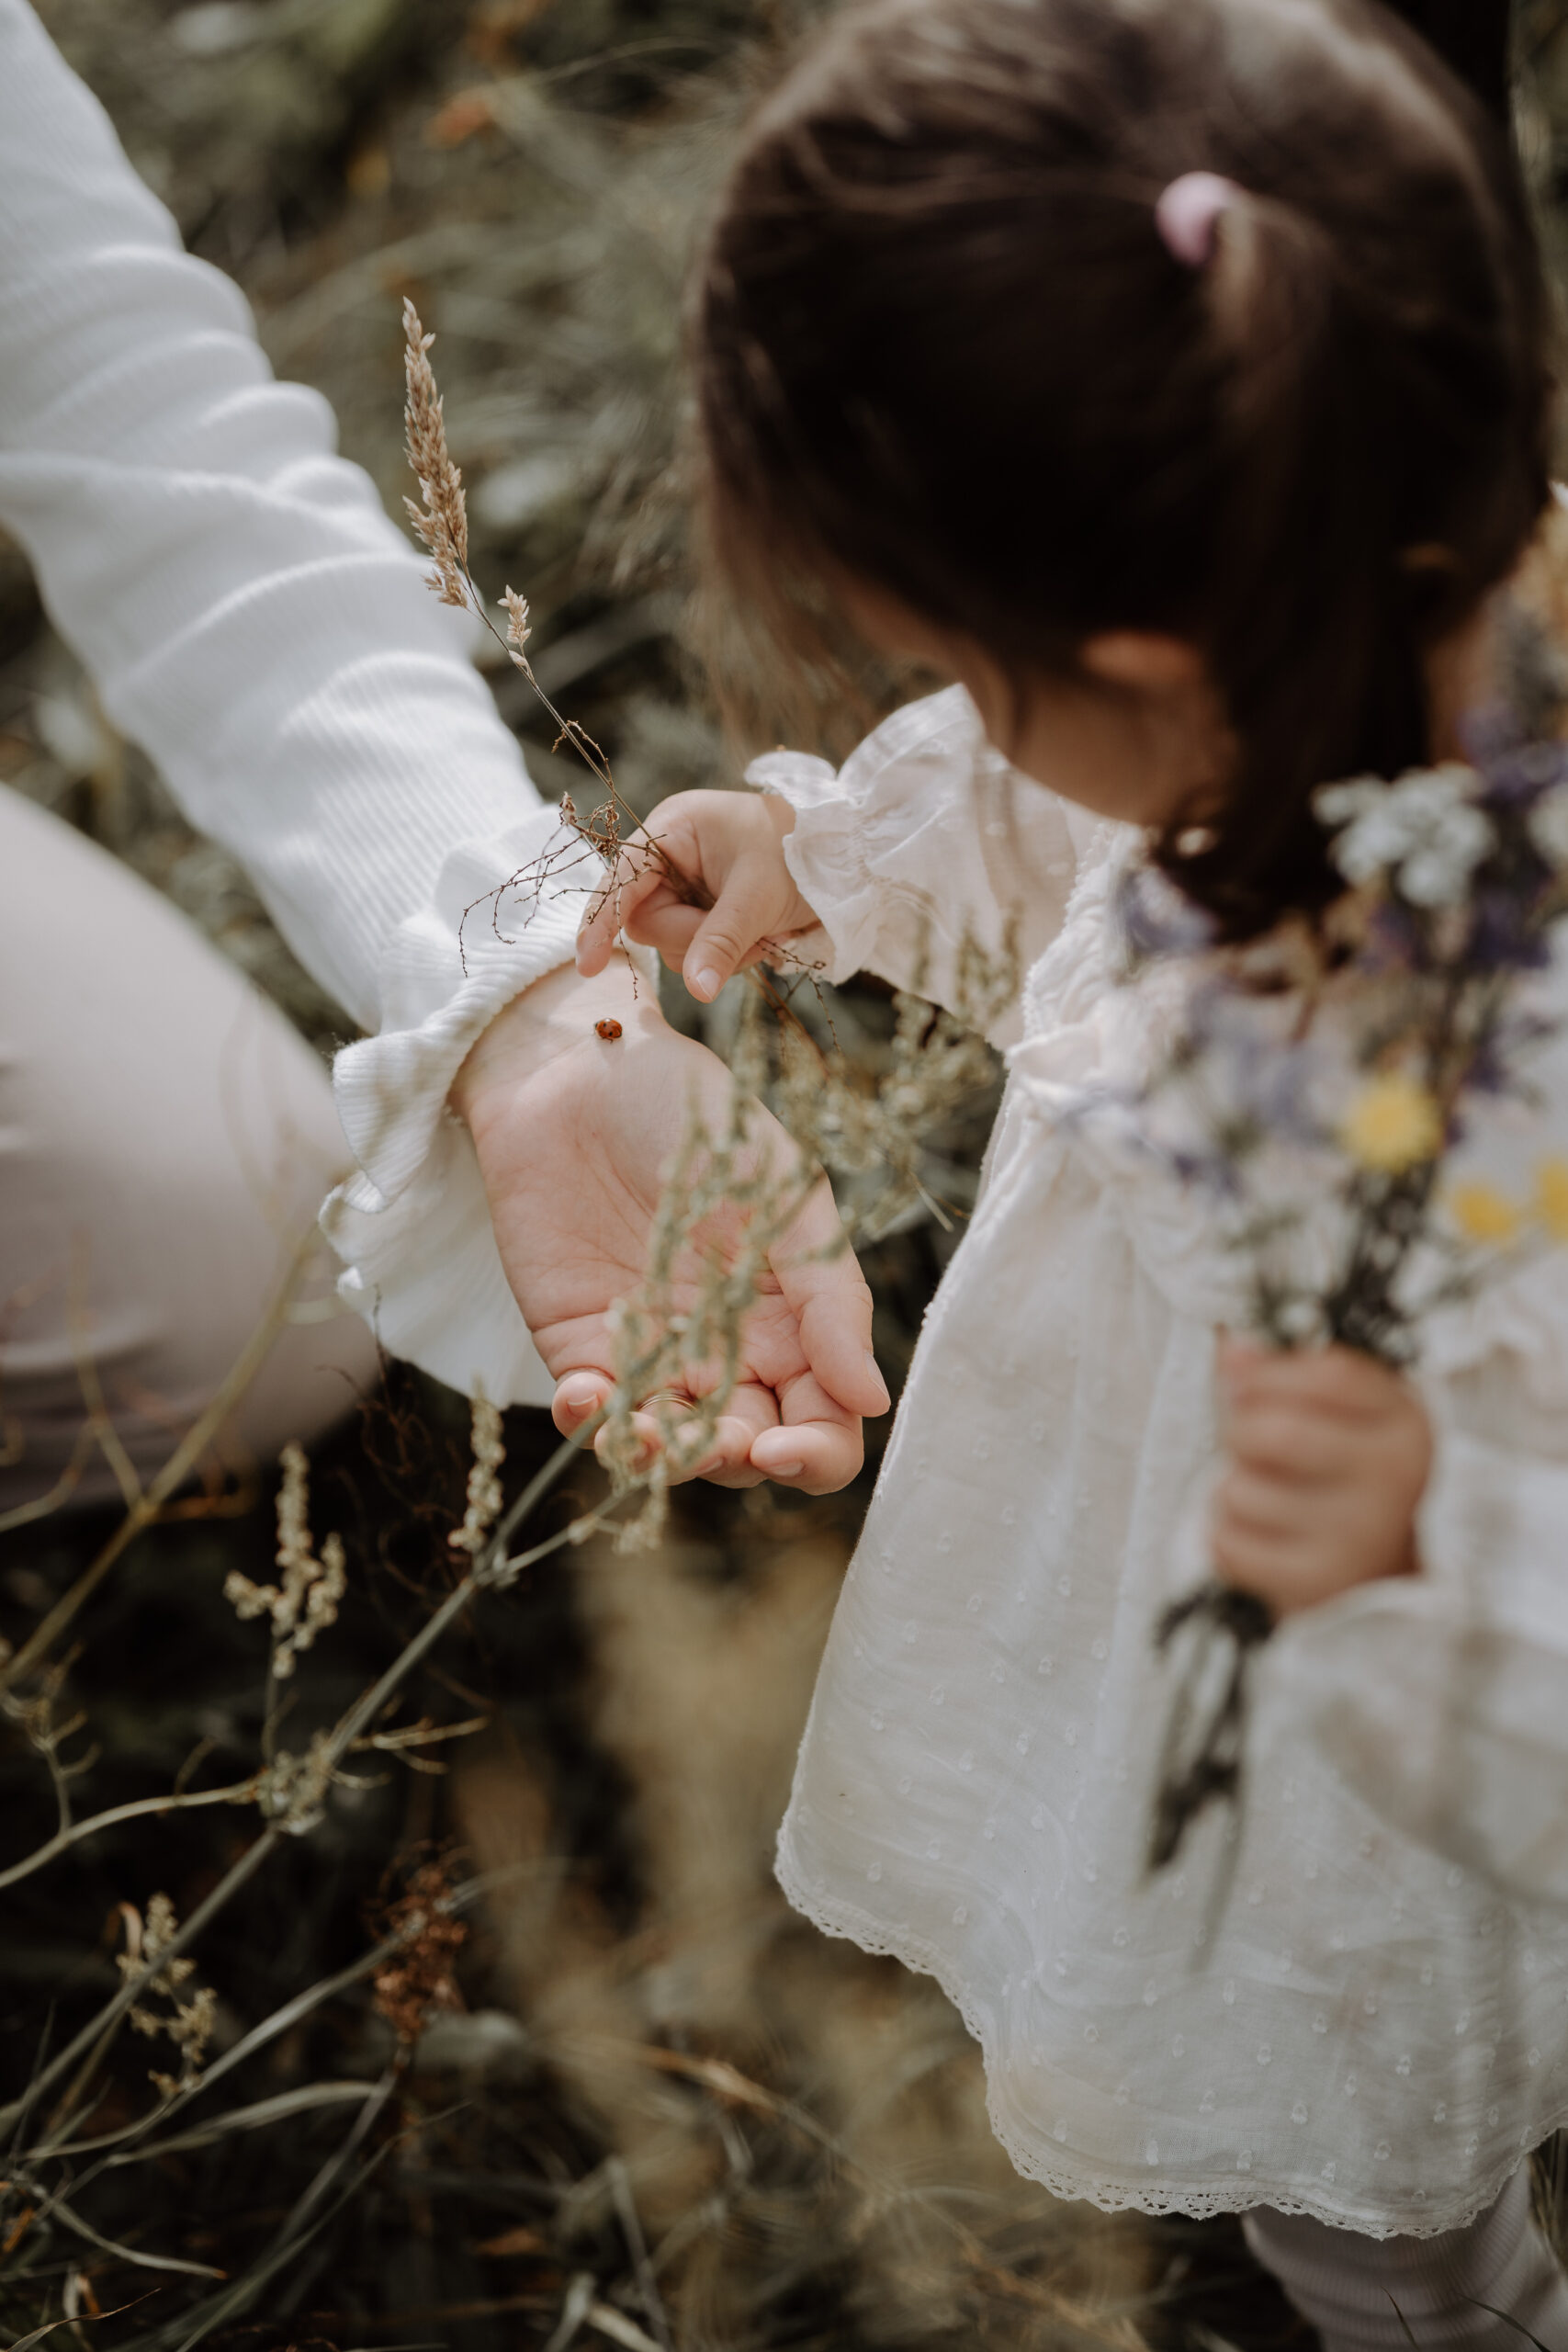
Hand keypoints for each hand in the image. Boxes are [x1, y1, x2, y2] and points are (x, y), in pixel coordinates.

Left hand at [452, 958, 888, 1490]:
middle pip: (748, 1451)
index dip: (814, 1455)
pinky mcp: (579, 1343)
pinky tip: (585, 1397)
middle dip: (739, 1462)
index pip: (824, 1422)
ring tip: (644, 1434)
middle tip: (725, 1441)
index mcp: (795, 1321)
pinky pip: (592, 1412)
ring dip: (659, 1461)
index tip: (784, 1444)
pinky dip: (588, 1423)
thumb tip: (873, 1401)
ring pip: (669, 1450)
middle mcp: (728, 1350)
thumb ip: (828, 1300)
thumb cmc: (698, 1115)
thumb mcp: (784, 1195)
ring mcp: (653, 1353)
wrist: (581, 1066)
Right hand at [575, 789, 816, 1003]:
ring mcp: (685, 884)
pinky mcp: (701, 909)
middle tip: (743, 933)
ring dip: (714, 950)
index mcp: (674, 829)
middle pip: (645, 920)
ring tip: (760, 932)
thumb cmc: (802, 856)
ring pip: (671, 941)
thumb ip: (721, 941)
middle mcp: (670, 855)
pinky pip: (694, 948)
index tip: (590, 965)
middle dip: (691, 936)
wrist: (845, 859)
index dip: (601, 920)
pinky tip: (758, 937)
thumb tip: (696, 990)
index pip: (621, 879)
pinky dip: (724, 953)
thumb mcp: (760, 897)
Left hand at [1212, 1340, 1431, 1615]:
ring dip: (1234, 1490)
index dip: (1268, 1372)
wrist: (1389, 1581)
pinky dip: (1228, 1537)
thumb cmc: (1356, 1481)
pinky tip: (1260, 1537)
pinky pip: (1228, 1544)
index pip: (1327, 1375)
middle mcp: (1393, 1480)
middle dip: (1242, 1433)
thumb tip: (1232, 1348)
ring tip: (1266, 1497)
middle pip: (1273, 1432)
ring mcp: (1357, 1538)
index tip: (1243, 1381)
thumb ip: (1295, 1374)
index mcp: (1408, 1425)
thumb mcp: (1351, 1417)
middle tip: (1251, 1445)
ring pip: (1242, 1491)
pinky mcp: (1317, 1585)